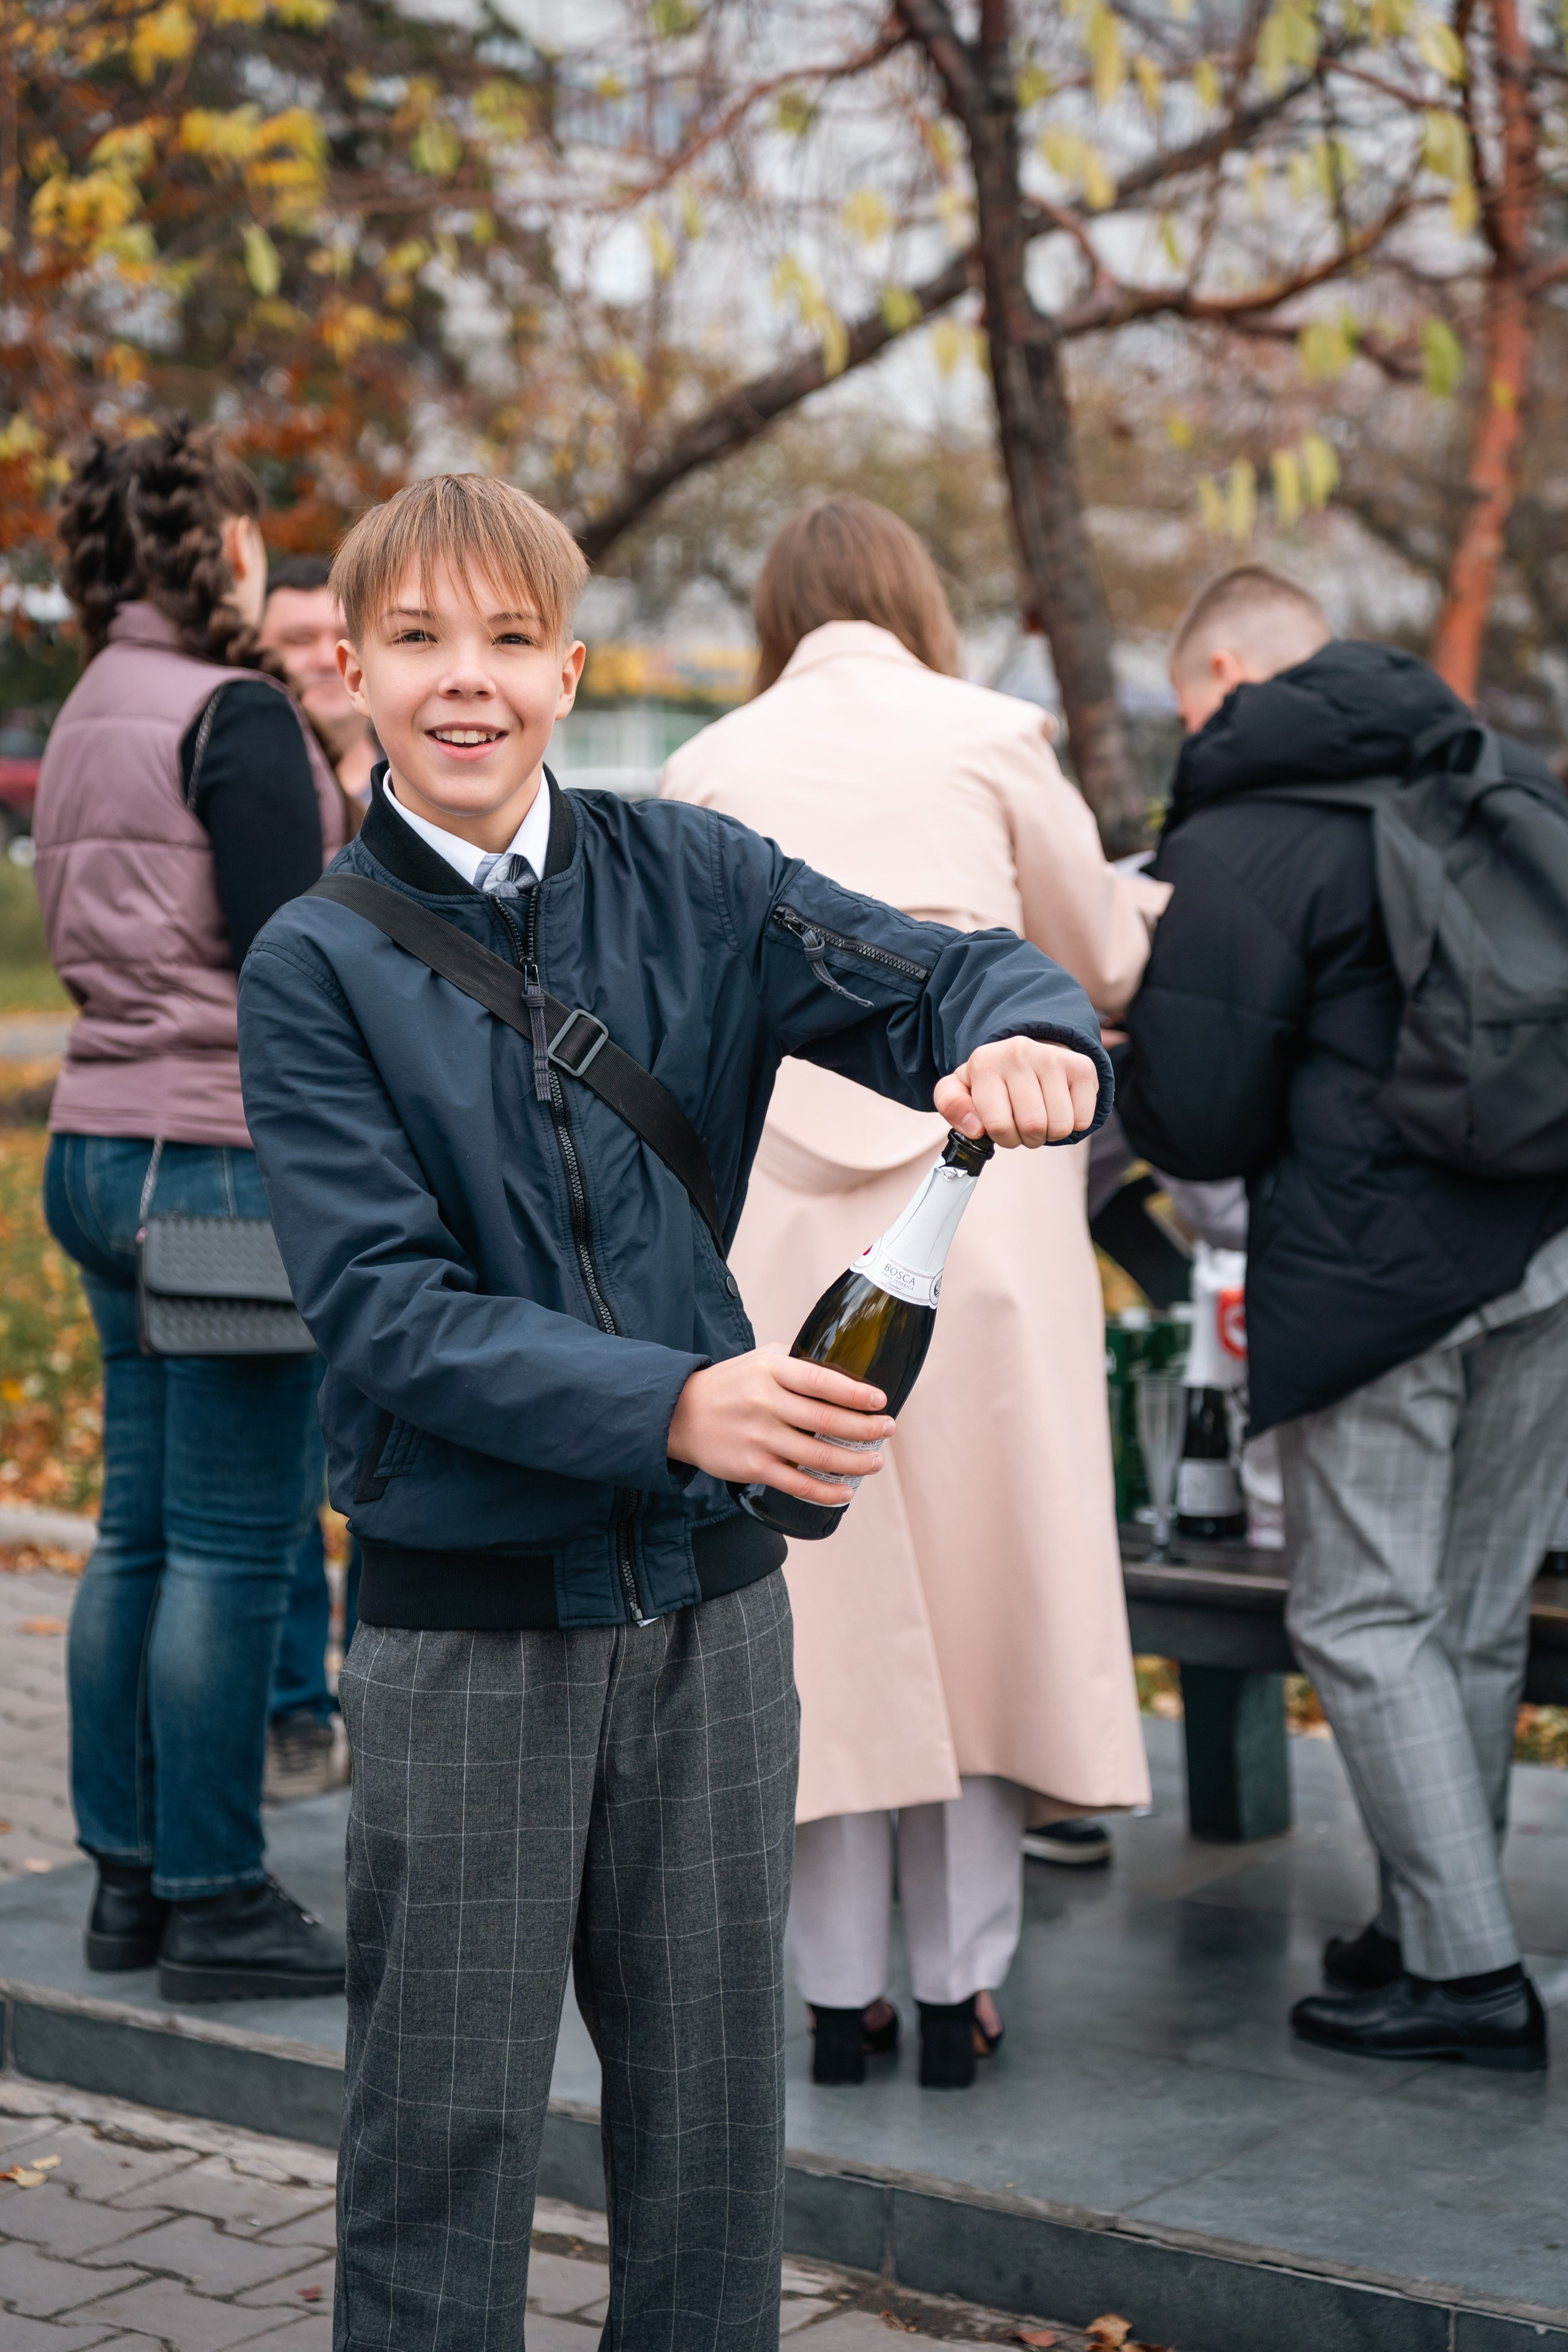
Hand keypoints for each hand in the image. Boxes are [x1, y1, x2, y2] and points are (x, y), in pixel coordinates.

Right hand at [668, 1344, 893, 1505]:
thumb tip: (841, 1368)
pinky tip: (845, 1492)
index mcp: (770, 1370)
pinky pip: (796, 1484)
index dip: (855, 1393)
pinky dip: (825, 1491)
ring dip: (854, 1462)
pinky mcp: (751, 1467)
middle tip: (887, 1431)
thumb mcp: (760, 1358)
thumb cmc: (730, 1384)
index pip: (820, 1381)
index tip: (880, 1401)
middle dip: (865, 1429)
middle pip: (825, 1420)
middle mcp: (764, 1402)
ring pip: (816, 1455)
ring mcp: (757, 1437)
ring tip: (875, 1462)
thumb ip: (797, 1360)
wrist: (679, 1414)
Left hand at [934, 1035, 1100, 1147]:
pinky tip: (1060, 1106)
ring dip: (1050, 1134)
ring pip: (1060, 1126)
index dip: (1002, 1137)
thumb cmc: (993, 1081)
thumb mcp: (961, 1088)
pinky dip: (1073, 1123)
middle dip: (1027, 1138)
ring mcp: (1053, 1058)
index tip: (1001, 1127)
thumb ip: (951, 1104)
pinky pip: (1082, 1119)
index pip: (997, 1125)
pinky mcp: (1082, 1067)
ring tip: (1041, 1116)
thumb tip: (975, 1129)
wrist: (1028, 1055)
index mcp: (985, 1062)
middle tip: (1023, 1124)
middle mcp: (1019, 1054)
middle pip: (1032, 1127)